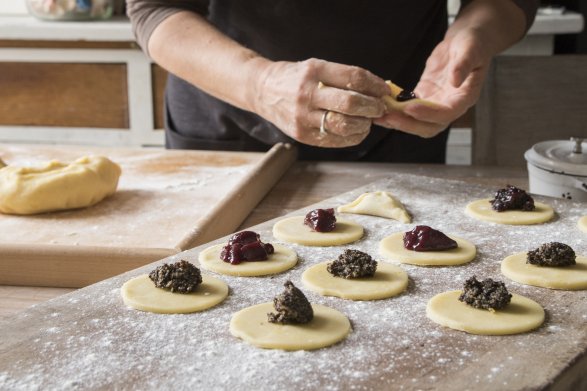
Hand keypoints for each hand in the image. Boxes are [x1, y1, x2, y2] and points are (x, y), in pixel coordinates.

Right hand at [252, 58, 388, 146]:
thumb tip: (377, 91)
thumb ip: (343, 77)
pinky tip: (356, 130)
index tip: (383, 90)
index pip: (353, 77)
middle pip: (350, 103)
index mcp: (314, 70)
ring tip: (367, 120)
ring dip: (364, 124)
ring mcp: (303, 116)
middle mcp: (307, 93)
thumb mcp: (316, 67)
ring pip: (344, 125)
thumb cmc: (295, 78)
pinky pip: (335, 140)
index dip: (374, 85)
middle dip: (372, 107)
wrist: (262, 91)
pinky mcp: (302, 135)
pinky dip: (352, 137)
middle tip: (379, 108)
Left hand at [375, 28, 490, 137]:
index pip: (447, 113)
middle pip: (429, 126)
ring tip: (378, 117)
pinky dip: (395, 110)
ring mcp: (436, 104)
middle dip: (408, 124)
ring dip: (398, 121)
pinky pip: (408, 110)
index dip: (428, 114)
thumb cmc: (473, 42)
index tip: (410, 108)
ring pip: (416, 122)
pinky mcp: (424, 97)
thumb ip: (463, 64)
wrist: (466, 40)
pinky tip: (379, 106)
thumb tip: (455, 81)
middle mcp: (450, 106)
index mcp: (465, 97)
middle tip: (388, 117)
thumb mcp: (470, 48)